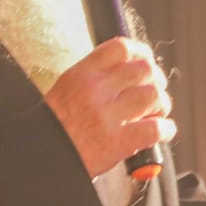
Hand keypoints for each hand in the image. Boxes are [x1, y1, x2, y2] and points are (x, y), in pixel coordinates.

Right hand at [44, 38, 175, 176]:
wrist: (40, 156)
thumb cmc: (51, 127)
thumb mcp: (65, 89)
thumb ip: (93, 78)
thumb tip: (124, 72)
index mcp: (81, 75)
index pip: (121, 48)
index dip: (140, 52)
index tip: (145, 60)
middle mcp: (96, 90)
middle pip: (144, 70)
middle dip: (156, 80)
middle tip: (156, 90)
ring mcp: (108, 116)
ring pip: (153, 96)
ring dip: (162, 104)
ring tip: (157, 112)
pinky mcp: (118, 142)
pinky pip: (155, 129)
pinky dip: (165, 129)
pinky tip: (161, 132)